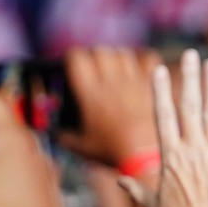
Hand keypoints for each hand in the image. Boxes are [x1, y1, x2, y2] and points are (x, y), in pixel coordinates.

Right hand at [61, 47, 161, 167]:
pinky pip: (148, 58)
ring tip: (115, 66)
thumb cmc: (111, 151)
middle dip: (94, 54)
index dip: (73, 57)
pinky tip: (138, 66)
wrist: (145, 155)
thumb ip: (64, 136)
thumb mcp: (81, 146)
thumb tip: (56, 133)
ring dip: (116, 56)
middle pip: (100, 51)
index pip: (77, 59)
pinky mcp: (151, 85)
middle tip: (94, 65)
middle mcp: (111, 83)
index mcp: (90, 94)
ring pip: (122, 53)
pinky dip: (143, 58)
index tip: (73, 63)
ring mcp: (133, 82)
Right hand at [121, 50, 207, 206]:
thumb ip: (136, 188)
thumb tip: (119, 178)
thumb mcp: (153, 206)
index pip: (163, 116)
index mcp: (170, 158)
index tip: (159, 69)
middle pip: (189, 106)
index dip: (162, 91)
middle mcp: (192, 151)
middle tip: (190, 54)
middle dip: (188, 78)